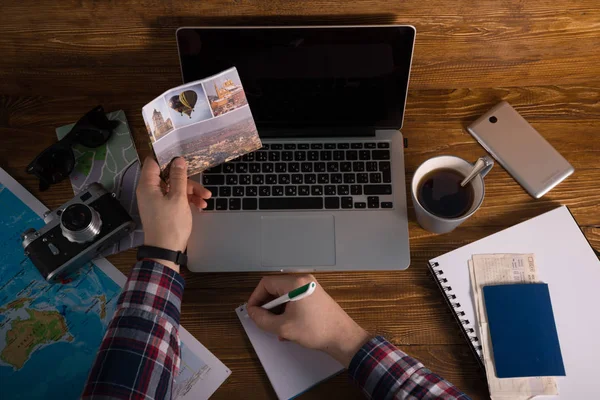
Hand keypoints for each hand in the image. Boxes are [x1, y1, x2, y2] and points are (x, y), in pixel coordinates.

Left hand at [136, 157, 211, 271]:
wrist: (166, 250)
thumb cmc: (171, 224)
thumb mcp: (178, 198)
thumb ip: (179, 177)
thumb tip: (178, 160)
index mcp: (148, 185)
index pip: (153, 162)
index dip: (167, 158)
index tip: (183, 158)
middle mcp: (150, 191)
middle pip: (169, 176)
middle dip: (187, 181)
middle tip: (202, 188)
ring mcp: (156, 201)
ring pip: (175, 188)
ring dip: (191, 192)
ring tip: (206, 199)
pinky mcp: (163, 209)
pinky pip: (175, 198)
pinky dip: (187, 200)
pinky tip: (200, 205)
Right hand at [247, 275, 370, 367]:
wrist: (342, 337)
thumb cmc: (316, 330)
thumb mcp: (283, 327)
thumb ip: (263, 319)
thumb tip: (252, 313)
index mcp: (295, 283)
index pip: (266, 283)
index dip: (255, 297)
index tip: (252, 311)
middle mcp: (303, 280)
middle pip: (275, 288)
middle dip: (267, 306)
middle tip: (262, 320)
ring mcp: (310, 287)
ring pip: (284, 295)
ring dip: (277, 311)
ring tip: (276, 328)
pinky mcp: (314, 295)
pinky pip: (294, 299)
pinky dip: (287, 311)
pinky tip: (287, 328)